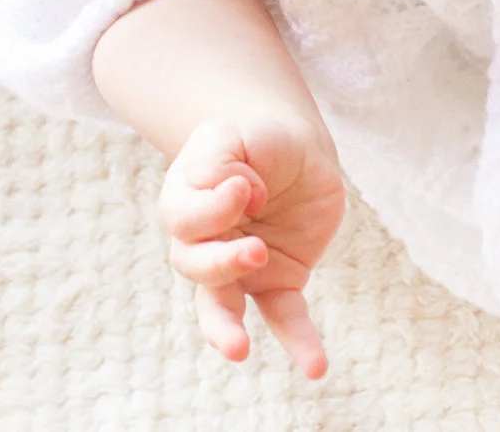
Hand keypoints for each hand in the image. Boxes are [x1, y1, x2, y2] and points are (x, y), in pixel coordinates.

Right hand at [158, 112, 346, 378]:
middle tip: (255, 249)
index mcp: (183, 202)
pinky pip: (284, 317)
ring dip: (225, 329)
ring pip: (219, 307)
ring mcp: (238, 268)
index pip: (184, 218)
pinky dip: (300, 342)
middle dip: (221, 262)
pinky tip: (315, 367)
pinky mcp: (278, 281)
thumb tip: (237, 194)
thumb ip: (220, 158)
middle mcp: (202, 243)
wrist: (295, 149)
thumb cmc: (256, 140)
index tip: (247, 183)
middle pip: (193, 266)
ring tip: (238, 349)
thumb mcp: (234, 133)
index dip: (214, 206)